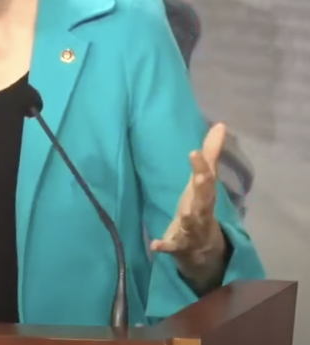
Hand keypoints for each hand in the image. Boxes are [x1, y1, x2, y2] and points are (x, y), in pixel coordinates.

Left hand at [150, 123, 226, 271]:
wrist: (203, 250)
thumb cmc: (200, 207)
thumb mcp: (203, 182)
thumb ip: (210, 154)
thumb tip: (220, 124)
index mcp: (204, 195)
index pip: (205, 178)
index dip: (201, 166)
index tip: (194, 152)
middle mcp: (200, 211)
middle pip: (204, 199)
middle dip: (203, 187)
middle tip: (201, 176)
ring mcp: (191, 229)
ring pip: (190, 223)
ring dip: (187, 218)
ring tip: (183, 213)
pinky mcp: (179, 245)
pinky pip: (171, 247)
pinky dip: (164, 246)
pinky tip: (154, 245)